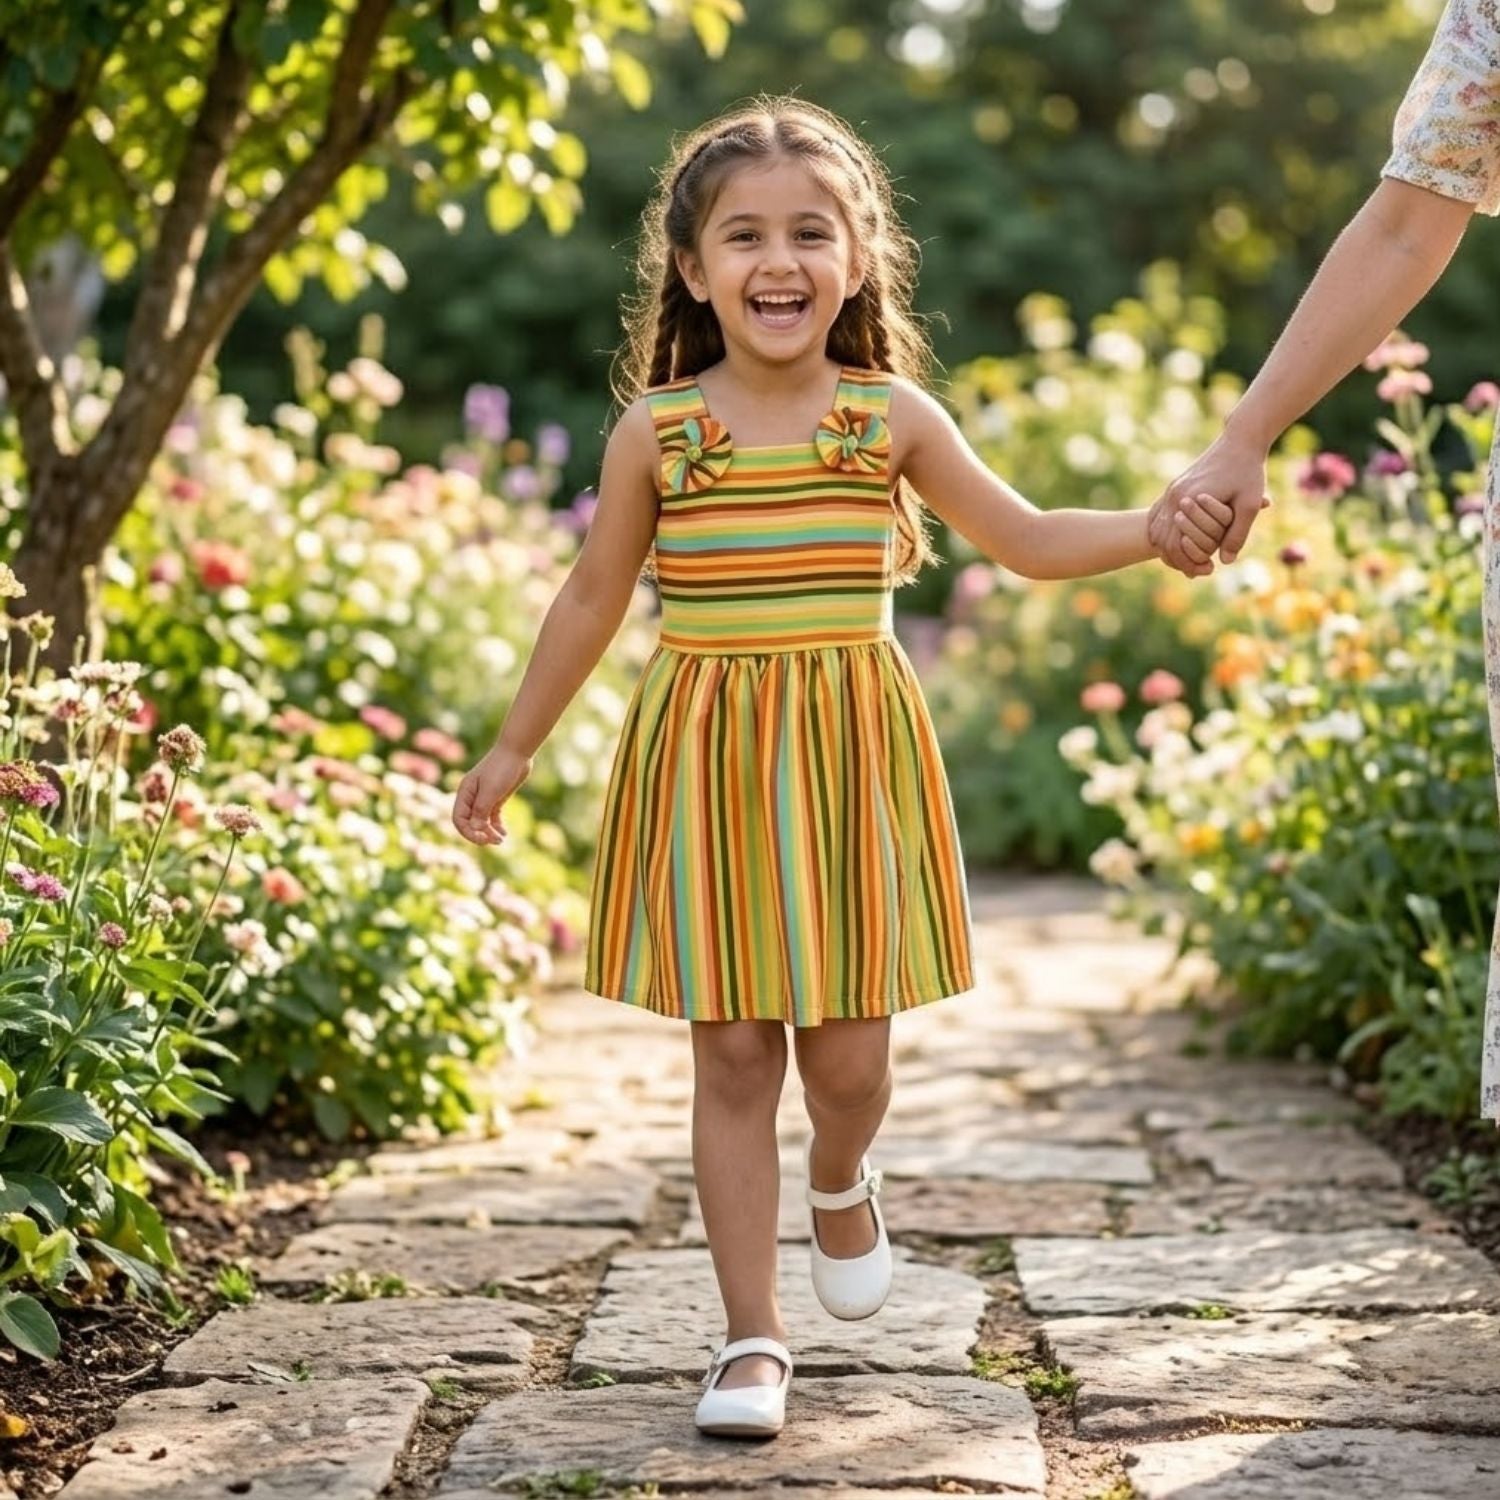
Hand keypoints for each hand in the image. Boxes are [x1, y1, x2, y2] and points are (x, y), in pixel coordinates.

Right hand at [452, 742, 532, 845]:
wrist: (517, 752)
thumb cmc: (501, 768)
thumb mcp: (491, 790)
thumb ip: (482, 810)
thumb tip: (475, 829)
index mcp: (465, 793)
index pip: (459, 819)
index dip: (468, 832)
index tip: (482, 840)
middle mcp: (472, 796)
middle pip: (470, 822)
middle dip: (480, 834)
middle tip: (495, 842)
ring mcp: (484, 797)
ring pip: (482, 821)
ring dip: (489, 832)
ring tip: (501, 840)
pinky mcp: (497, 797)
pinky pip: (493, 816)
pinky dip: (497, 826)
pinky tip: (504, 833)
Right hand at [1148, 431, 1273, 575]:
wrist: (1240, 440)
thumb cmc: (1248, 471)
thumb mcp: (1249, 504)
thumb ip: (1237, 534)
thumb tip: (1225, 561)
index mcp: (1189, 500)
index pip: (1174, 543)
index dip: (1186, 563)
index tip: (1204, 571)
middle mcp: (1175, 495)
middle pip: (1162, 539)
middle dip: (1176, 559)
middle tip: (1196, 571)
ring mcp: (1172, 490)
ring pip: (1157, 528)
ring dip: (1168, 547)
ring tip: (1187, 559)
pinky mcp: (1175, 486)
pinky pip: (1161, 516)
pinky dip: (1166, 533)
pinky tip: (1181, 541)